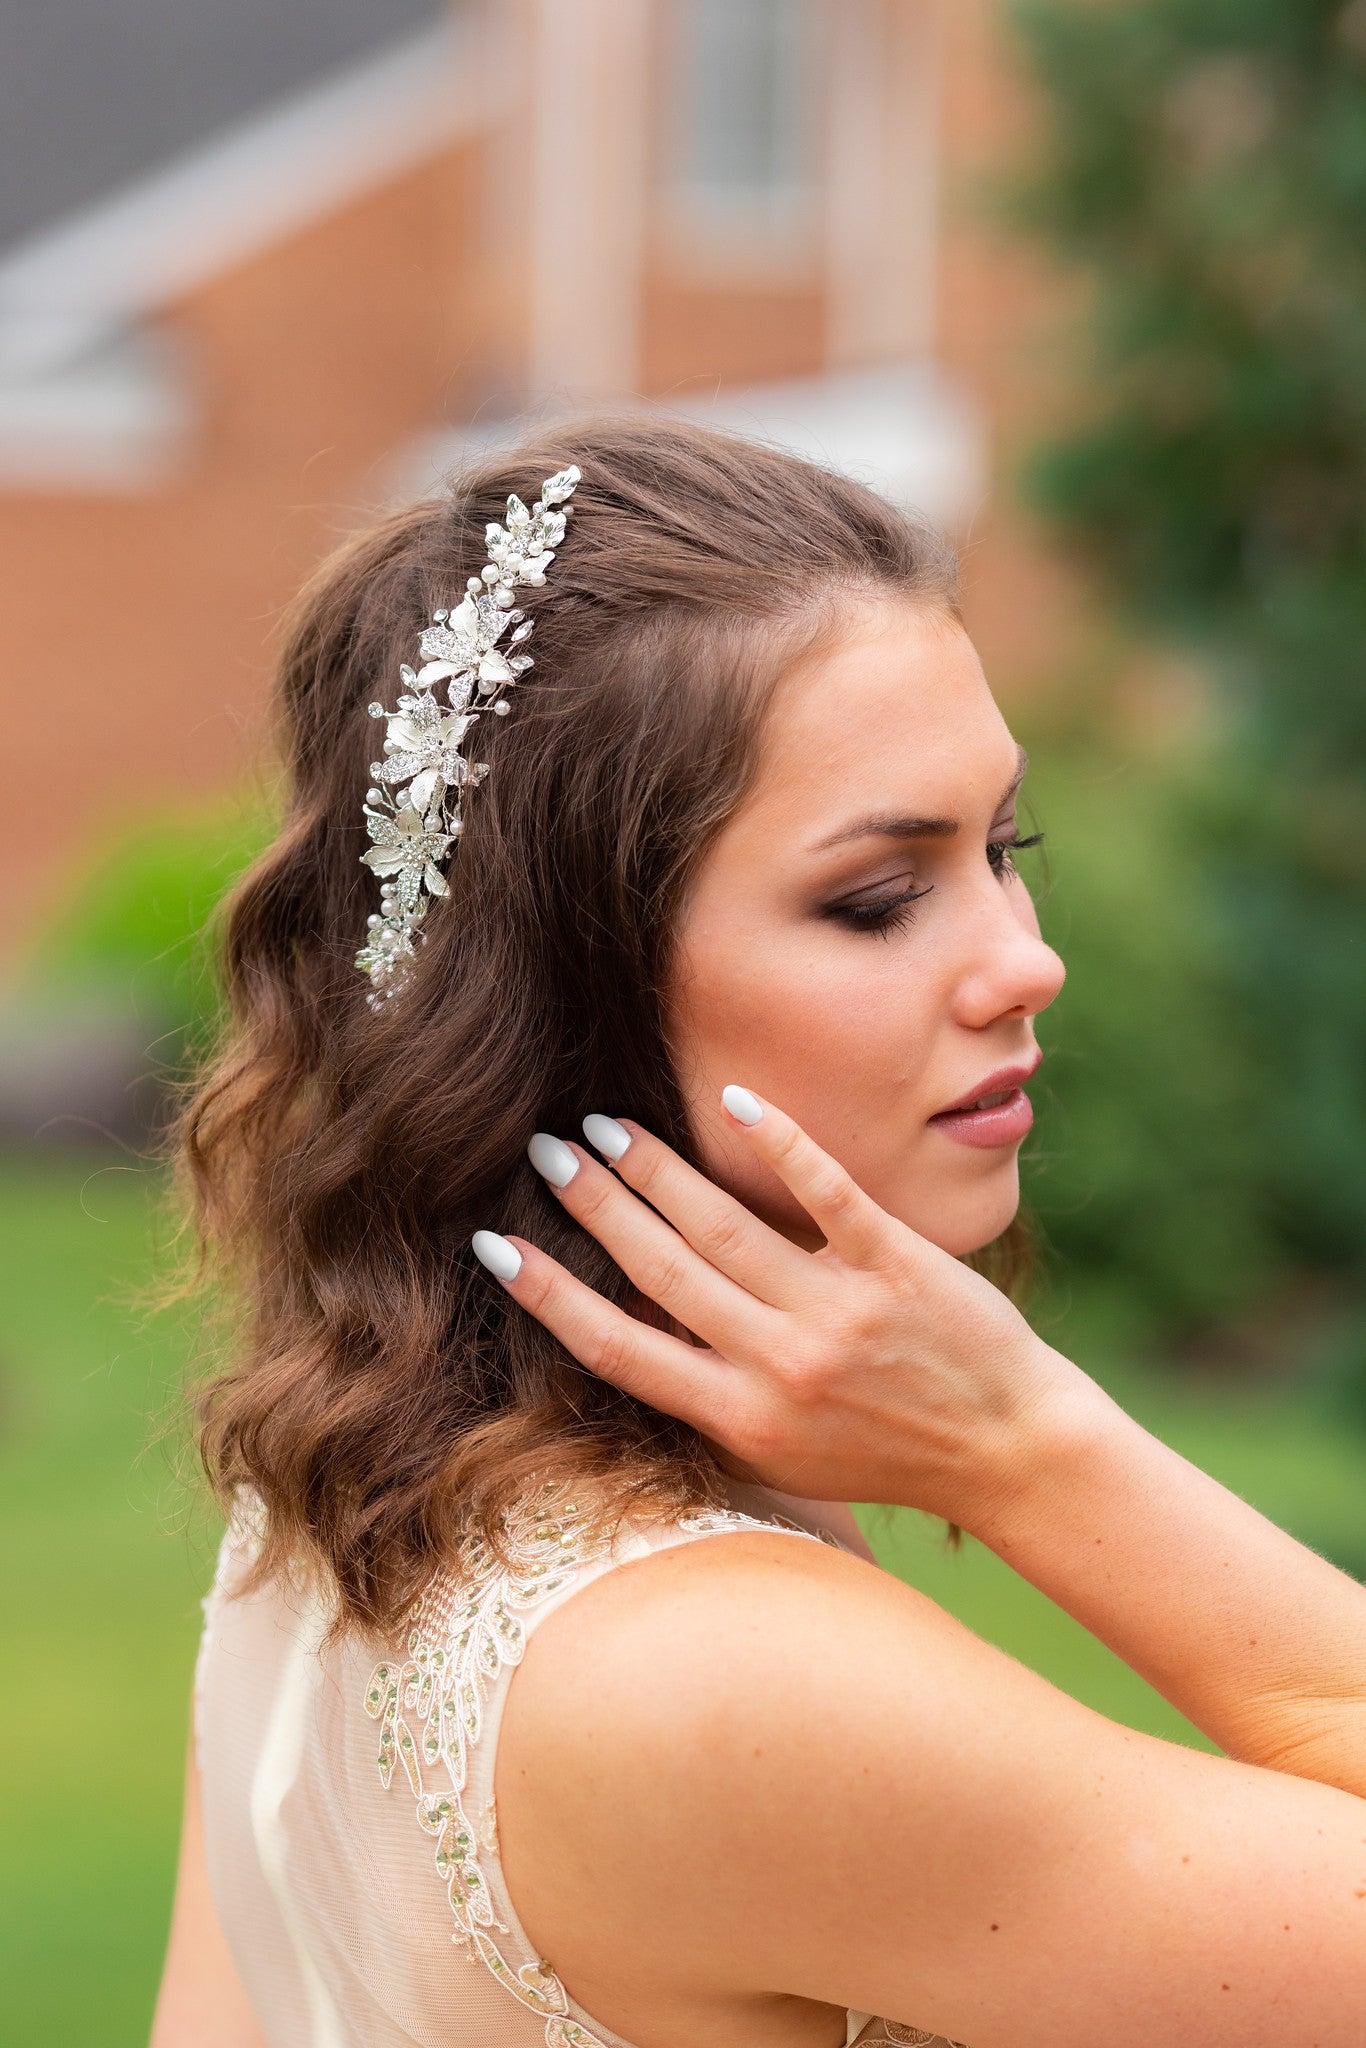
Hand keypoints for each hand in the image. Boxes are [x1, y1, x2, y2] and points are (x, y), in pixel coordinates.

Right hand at [473, 1089, 1085, 1528]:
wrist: (1010, 1451)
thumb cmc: (891, 1451)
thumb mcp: (786, 1451)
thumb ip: (713, 1397)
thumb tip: (630, 1331)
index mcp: (742, 1417)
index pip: (619, 1350)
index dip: (549, 1296)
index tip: (494, 1246)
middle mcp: (780, 1367)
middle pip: (660, 1271)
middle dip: (595, 1206)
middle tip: (548, 1153)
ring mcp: (838, 1313)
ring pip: (724, 1228)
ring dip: (657, 1172)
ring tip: (608, 1128)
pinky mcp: (897, 1266)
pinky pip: (827, 1194)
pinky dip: (778, 1144)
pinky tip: (733, 1103)